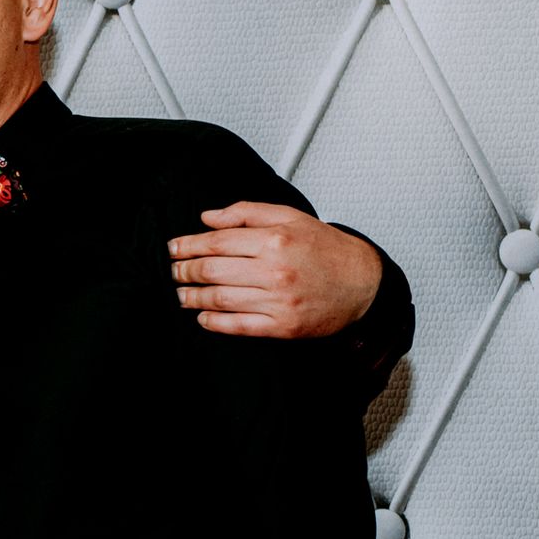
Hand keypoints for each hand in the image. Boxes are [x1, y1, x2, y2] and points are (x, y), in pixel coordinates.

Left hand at [168, 203, 381, 337]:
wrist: (364, 283)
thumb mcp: (290, 217)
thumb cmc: (327, 250)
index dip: (188, 246)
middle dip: (185, 272)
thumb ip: (246, 213)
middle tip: (174, 272)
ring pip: (220, 299)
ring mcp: (278, 300)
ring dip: (193, 297)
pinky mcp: (283, 325)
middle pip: (213, 270)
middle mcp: (275, 270)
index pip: (216, 242)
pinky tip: (202, 316)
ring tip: (181, 294)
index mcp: (275, 239)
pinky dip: (214, 322)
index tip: (173, 249)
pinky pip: (239, 325)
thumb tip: (208, 218)